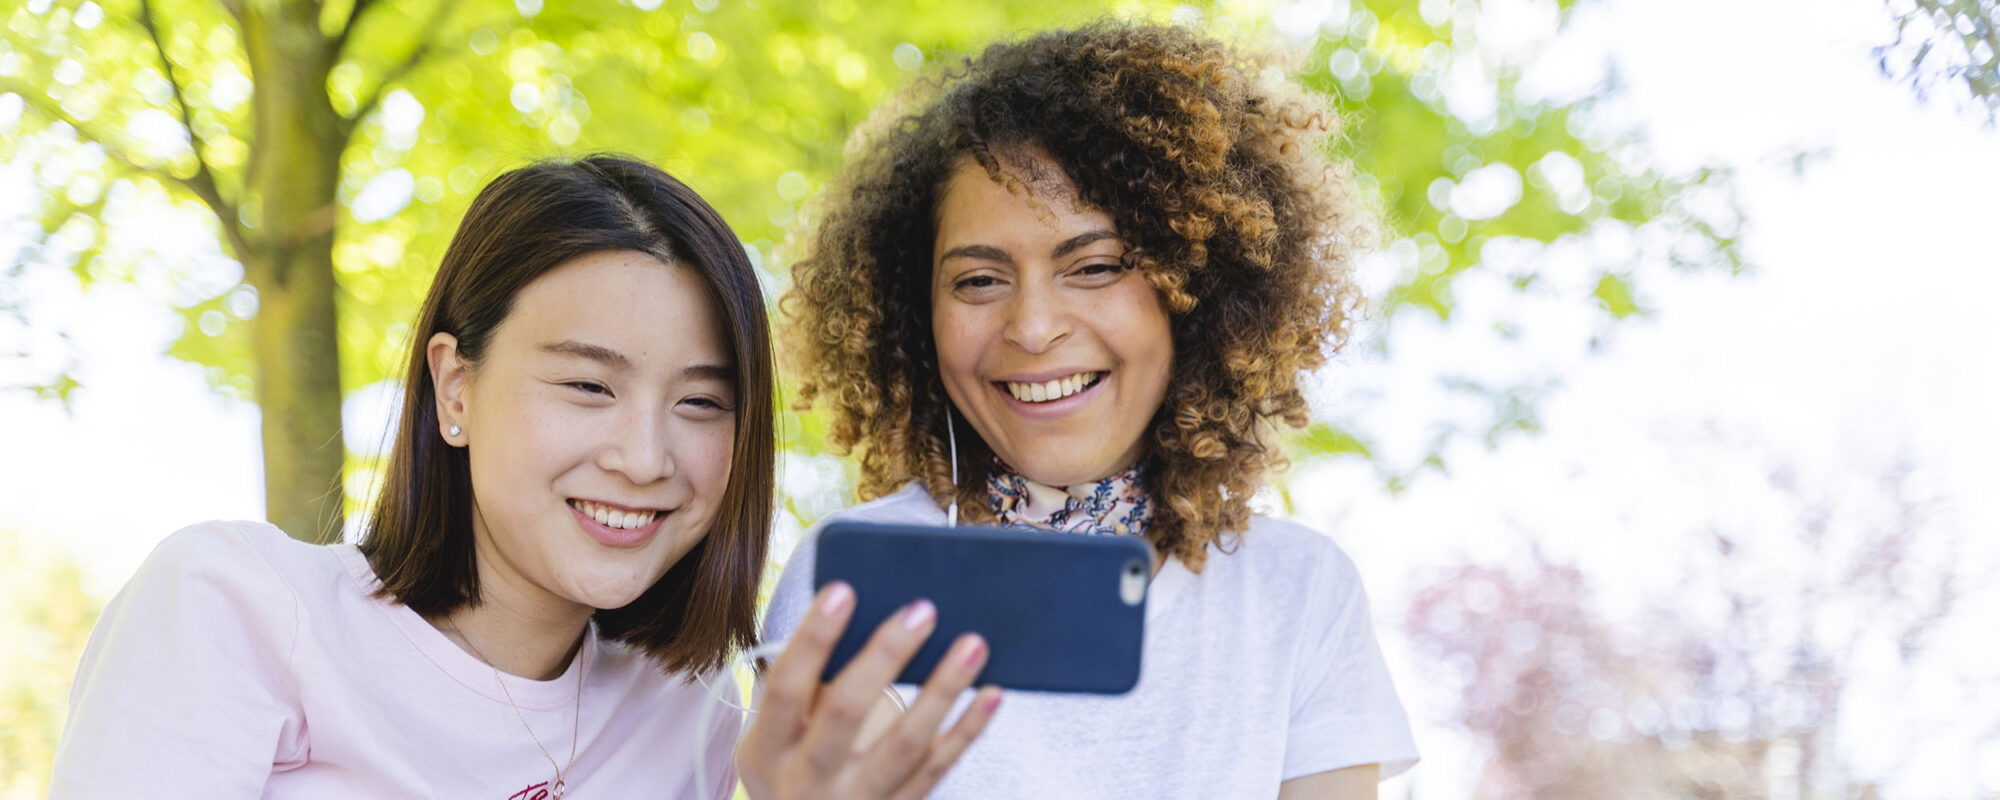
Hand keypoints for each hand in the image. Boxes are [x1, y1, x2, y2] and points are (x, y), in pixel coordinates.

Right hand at [737, 582, 1001, 799]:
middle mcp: (809, 781)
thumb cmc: (791, 769)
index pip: (788, 688)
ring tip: (973, 643)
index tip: (843, 590)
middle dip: (885, 656)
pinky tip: (991, 693)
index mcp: (769, 751)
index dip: (813, 638)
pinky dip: (968, 730)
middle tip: (922, 609)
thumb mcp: (774, 740)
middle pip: (846, 712)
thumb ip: (805, 691)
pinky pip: (937, 770)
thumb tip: (861, 618)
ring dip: (942, 689)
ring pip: (905, 744)